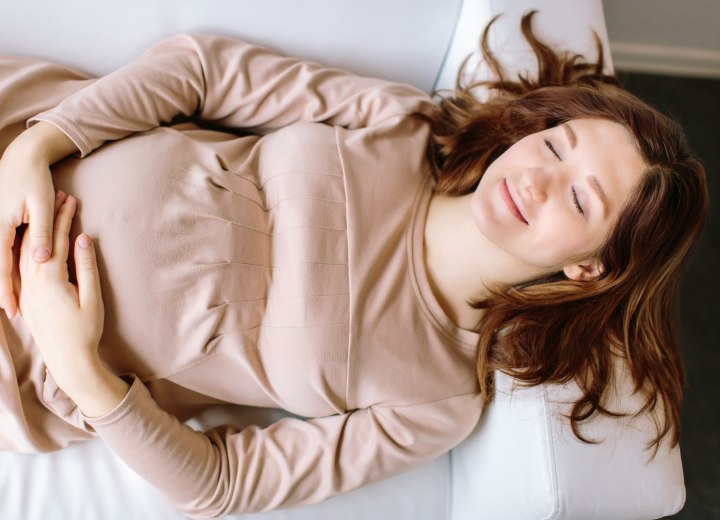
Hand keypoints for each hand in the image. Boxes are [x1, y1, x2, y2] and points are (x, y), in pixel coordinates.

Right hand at [0, 122, 78, 319]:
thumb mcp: (42, 205)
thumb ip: (42, 233)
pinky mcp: (0, 221)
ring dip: (5, 279)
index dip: (6, 290)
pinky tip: (13, 275)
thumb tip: (42, 259)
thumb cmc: (34, 178)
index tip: (13, 310)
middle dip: (4, 290)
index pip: (1, 266)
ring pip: (0, 258)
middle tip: (13, 314)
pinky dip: (7, 263)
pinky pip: (2, 247)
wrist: (22, 155)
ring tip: (13, 301)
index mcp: (1, 226)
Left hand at [18, 192, 104, 394]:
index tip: (71, 200)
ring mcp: (26, 291)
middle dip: (48, 218)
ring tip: (46, 214)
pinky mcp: (25, 299)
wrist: (68, 362)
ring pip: (26, 253)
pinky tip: (32, 243)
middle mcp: (32, 283)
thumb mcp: (92, 298)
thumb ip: (86, 267)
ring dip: (37, 232)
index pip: (58, 241)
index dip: (64, 219)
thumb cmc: (85, 331)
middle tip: (58, 198)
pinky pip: (21, 267)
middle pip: (38, 242)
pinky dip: (27, 249)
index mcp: (50, 281)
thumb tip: (83, 239)